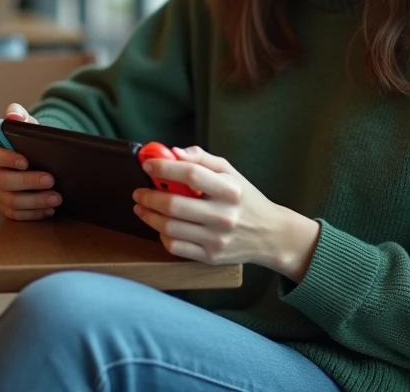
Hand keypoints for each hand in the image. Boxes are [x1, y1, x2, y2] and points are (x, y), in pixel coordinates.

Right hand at [0, 104, 61, 220]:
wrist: (42, 157)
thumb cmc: (31, 140)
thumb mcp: (28, 125)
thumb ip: (19, 115)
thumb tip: (12, 116)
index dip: (5, 159)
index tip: (26, 161)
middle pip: (3, 182)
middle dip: (28, 182)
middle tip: (51, 180)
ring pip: (11, 201)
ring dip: (35, 201)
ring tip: (56, 197)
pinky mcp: (6, 207)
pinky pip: (16, 215)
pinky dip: (34, 213)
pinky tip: (49, 209)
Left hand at [132, 146, 320, 281]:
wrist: (270, 235)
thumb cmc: (246, 200)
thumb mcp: (232, 173)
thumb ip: (203, 159)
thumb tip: (174, 153)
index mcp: (230, 190)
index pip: (190, 174)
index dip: (164, 167)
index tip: (148, 164)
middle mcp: (224, 215)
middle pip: (175, 204)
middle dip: (149, 196)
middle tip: (139, 191)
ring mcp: (217, 239)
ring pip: (170, 227)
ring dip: (149, 215)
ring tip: (142, 207)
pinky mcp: (210, 256)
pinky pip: (175, 246)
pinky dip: (162, 234)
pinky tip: (160, 226)